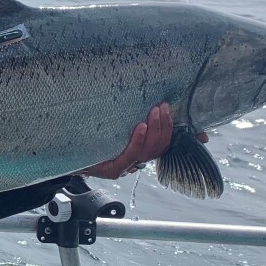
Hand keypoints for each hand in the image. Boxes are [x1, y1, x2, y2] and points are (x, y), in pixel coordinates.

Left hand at [82, 102, 207, 179]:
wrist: (61, 150)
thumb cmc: (88, 134)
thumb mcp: (113, 120)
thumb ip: (129, 113)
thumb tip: (146, 96)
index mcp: (140, 148)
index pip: (168, 145)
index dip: (187, 140)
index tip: (203, 134)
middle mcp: (135, 159)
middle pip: (161, 146)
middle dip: (167, 126)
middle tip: (164, 106)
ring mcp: (125, 165)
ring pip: (150, 151)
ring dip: (155, 129)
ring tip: (155, 111)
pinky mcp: (112, 168)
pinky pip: (130, 154)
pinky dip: (138, 140)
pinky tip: (139, 127)